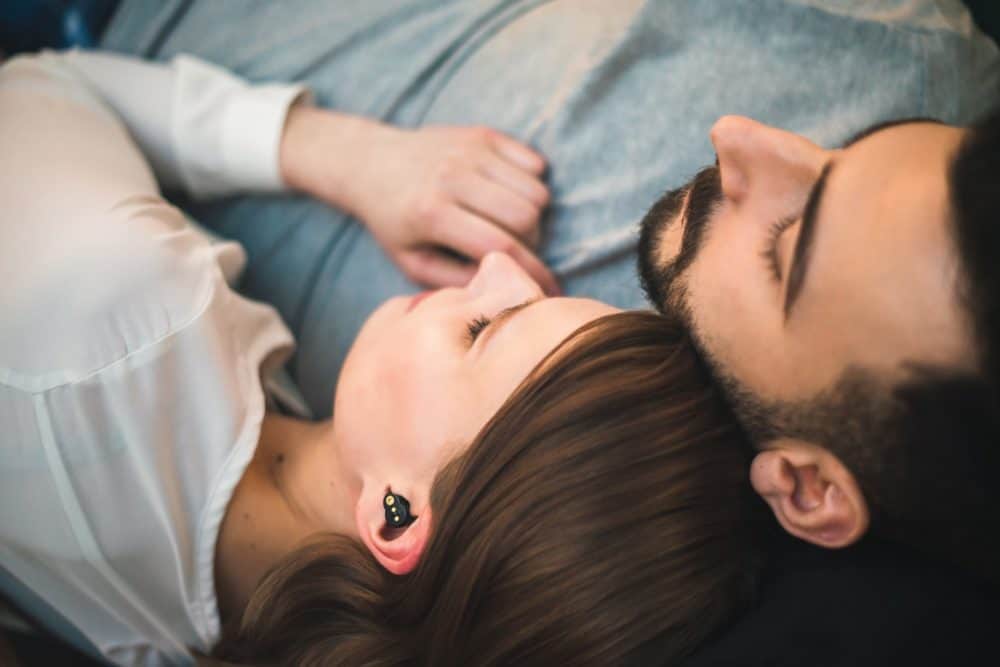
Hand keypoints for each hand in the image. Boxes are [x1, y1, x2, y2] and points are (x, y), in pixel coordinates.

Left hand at [280, 106, 557, 292]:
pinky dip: (531, 185)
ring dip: (533, 215)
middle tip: (515, 249)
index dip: (531, 273)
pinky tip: (506, 195)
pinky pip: (535, 164)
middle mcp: (453, 175)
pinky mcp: (483, 134)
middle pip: (526, 217)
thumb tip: (502, 287)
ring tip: (508, 224)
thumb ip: (455, 280)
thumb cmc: (394, 222)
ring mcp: (470, 150)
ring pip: (536, 191)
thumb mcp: (412, 262)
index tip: (549, 291)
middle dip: (532, 242)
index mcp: (432, 212)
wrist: (371, 162)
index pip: (499, 246)